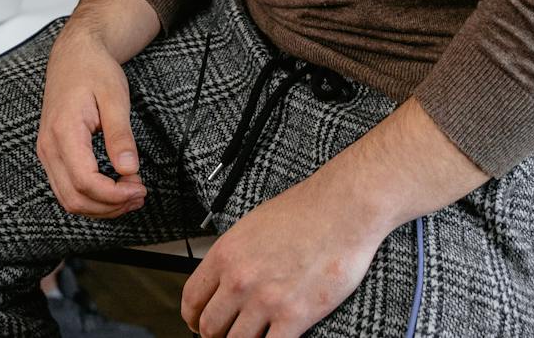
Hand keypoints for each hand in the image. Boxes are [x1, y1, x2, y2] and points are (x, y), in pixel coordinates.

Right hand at [36, 23, 145, 217]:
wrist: (74, 55)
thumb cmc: (93, 71)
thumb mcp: (115, 97)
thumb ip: (120, 135)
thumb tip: (129, 169)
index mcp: (64, 132)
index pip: (85, 181)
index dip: (114, 195)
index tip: (138, 188)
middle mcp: (49, 146)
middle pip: (75, 199)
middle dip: (110, 206)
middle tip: (138, 195)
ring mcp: (47, 152)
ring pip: (69, 199)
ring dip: (100, 206)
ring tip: (129, 195)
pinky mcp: (52, 154)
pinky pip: (67, 188)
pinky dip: (90, 197)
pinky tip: (112, 189)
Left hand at [180, 176, 384, 337]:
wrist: (342, 209)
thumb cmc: (304, 211)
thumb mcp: (252, 226)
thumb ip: (234, 256)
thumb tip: (224, 279)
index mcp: (226, 254)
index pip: (191, 299)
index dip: (192, 317)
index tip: (198, 322)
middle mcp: (240, 279)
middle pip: (210, 328)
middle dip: (215, 336)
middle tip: (226, 335)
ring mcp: (266, 300)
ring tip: (251, 337)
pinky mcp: (295, 316)